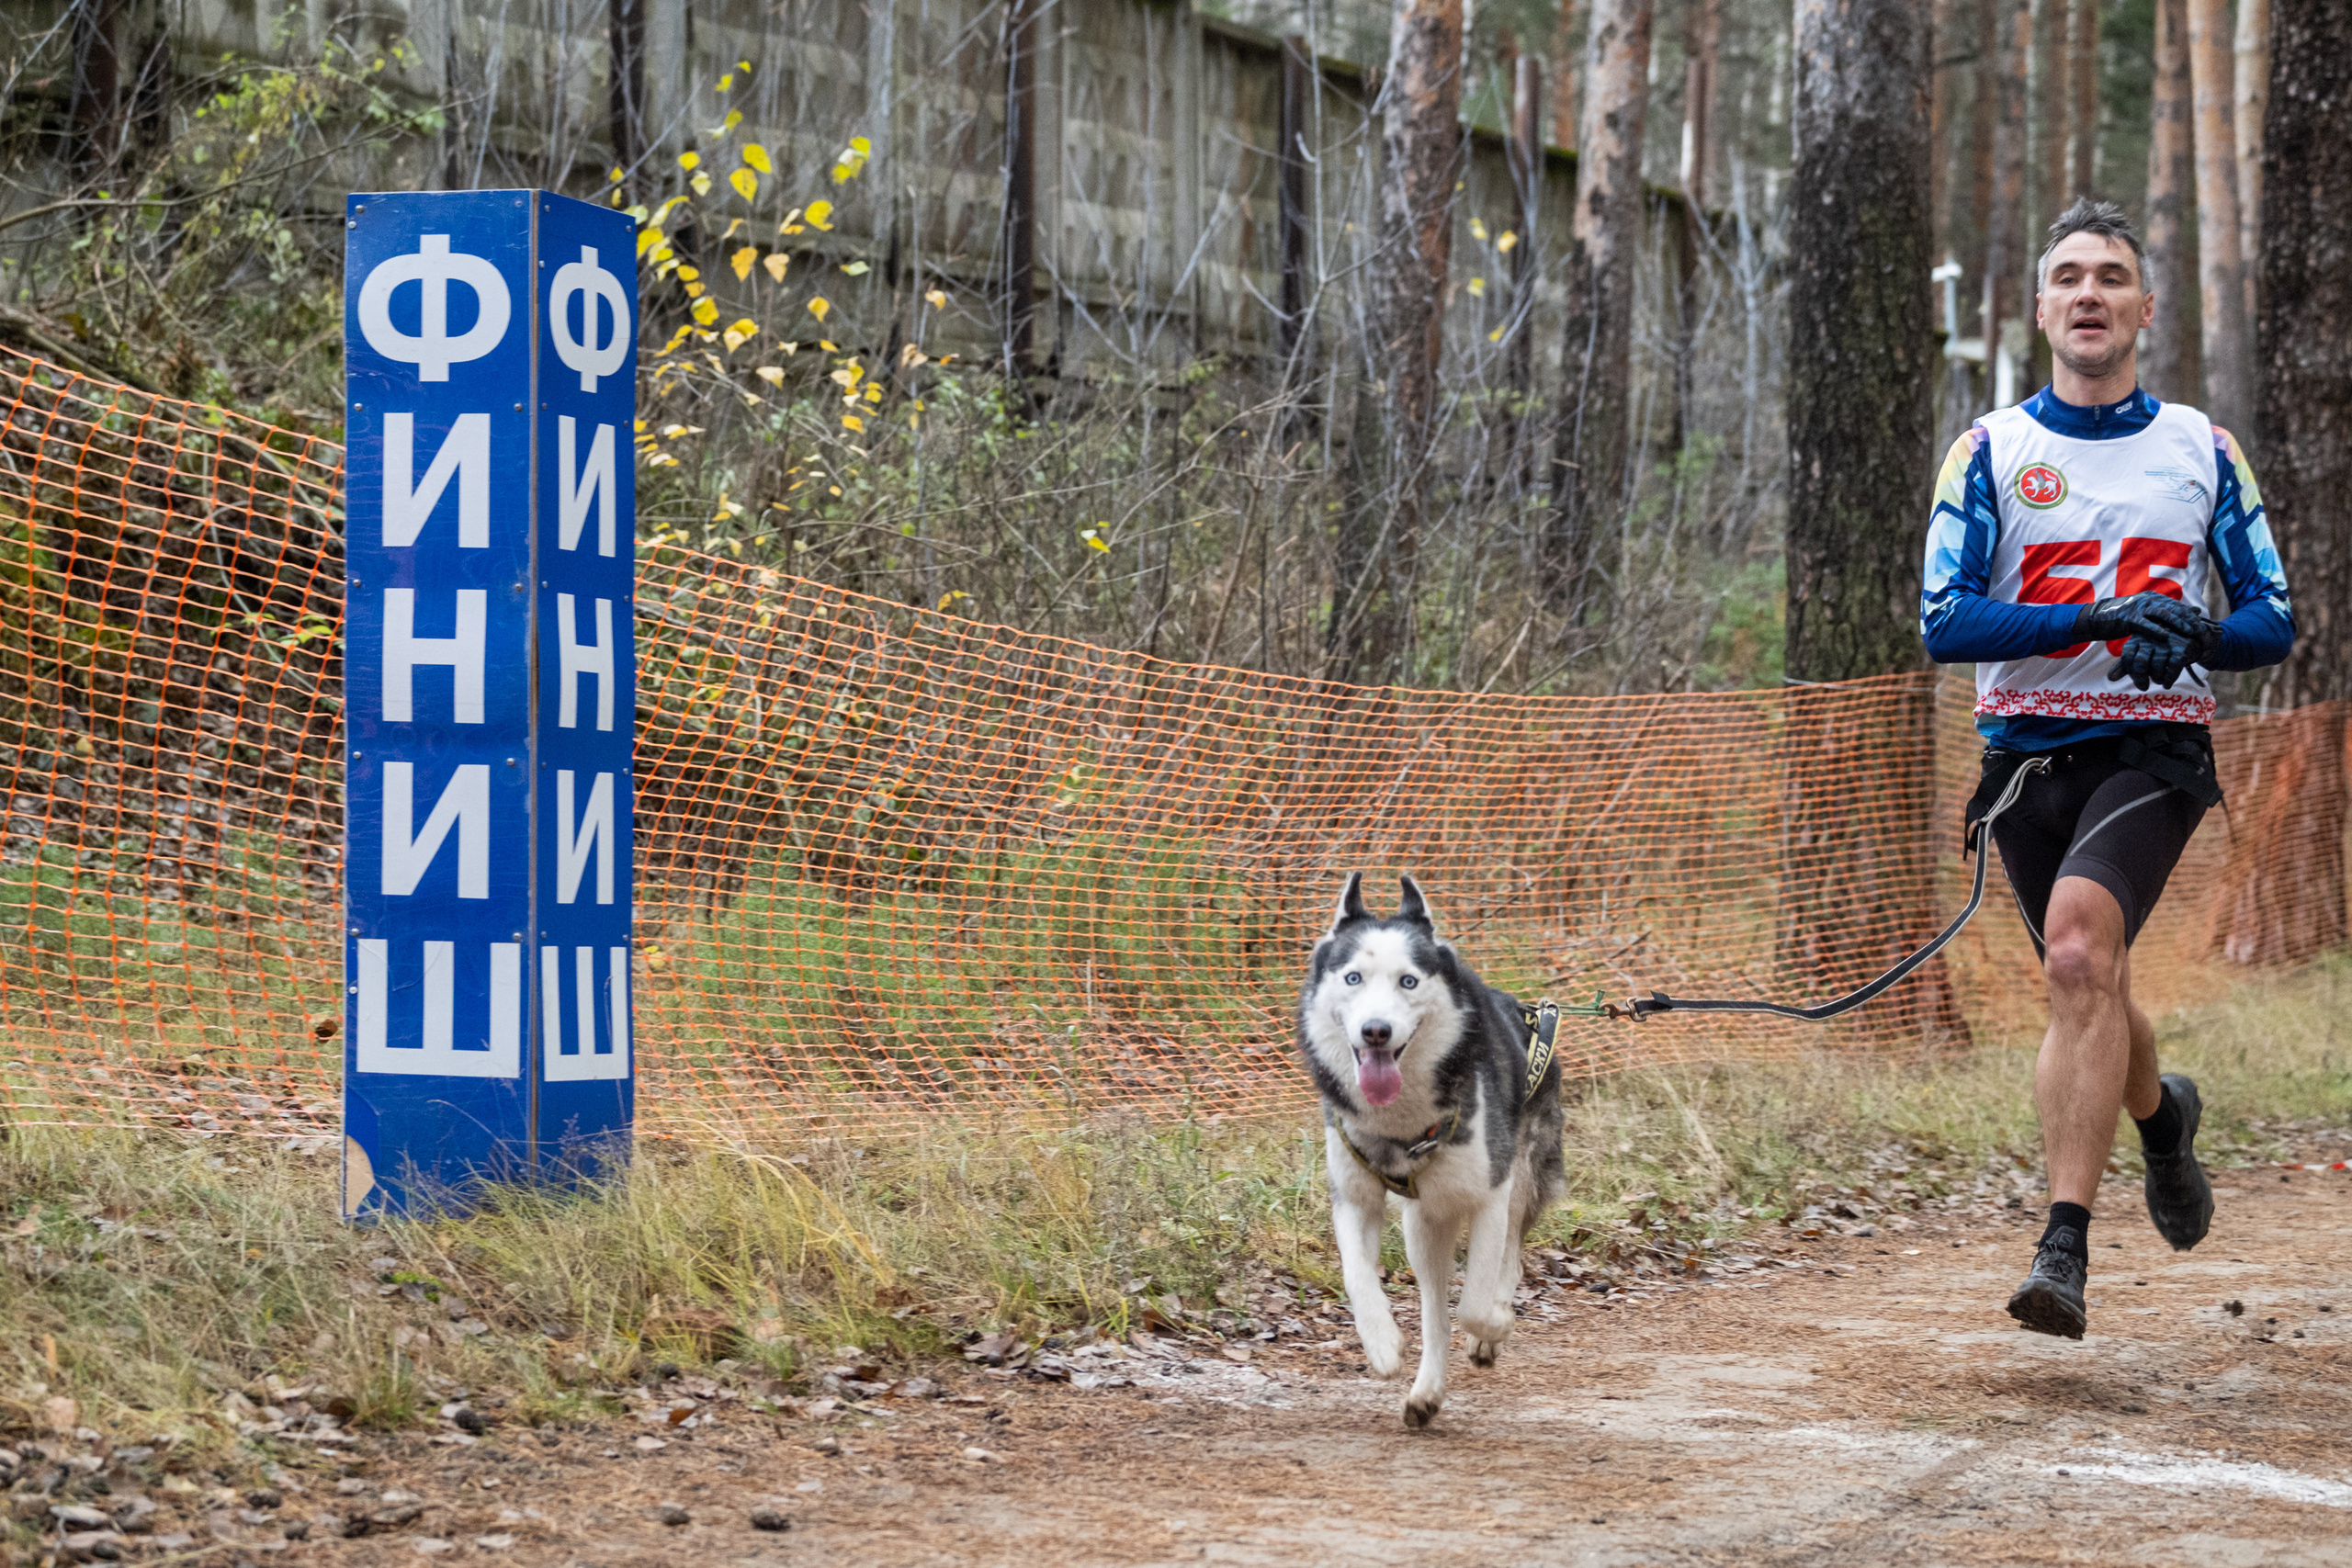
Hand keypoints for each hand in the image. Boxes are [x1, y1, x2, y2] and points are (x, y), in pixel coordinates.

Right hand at [2072, 591, 2208, 648]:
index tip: (2204, 626)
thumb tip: (2193, 611)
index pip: (2177, 606)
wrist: (2094, 618)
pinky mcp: (2127, 618)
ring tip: (2191, 632)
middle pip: (2174, 609)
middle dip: (2190, 620)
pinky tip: (2166, 637)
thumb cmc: (2120, 618)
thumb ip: (2165, 613)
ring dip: (2178, 623)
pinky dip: (2155, 630)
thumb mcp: (2144, 614)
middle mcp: (2147, 600)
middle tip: (2202, 630)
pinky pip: (2144, 624)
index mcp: (2152, 598)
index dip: (2191, 616)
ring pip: (2163, 615)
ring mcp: (2137, 608)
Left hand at [2107, 619, 2219, 689]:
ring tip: (2158, 680)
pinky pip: (2172, 669)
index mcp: (2138, 638)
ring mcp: (2167, 643)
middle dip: (2140, 679)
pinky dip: (2168, 680)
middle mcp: (2152, 638)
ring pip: (2157, 667)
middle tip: (2143, 687)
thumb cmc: (2159, 650)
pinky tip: (2166, 684)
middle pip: (2141, 662)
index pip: (2127, 655)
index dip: (2129, 670)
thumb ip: (2125, 666)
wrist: (2189, 641)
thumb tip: (2110, 678)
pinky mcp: (2181, 649)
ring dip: (2156, 679)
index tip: (2135, 677)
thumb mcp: (2141, 655)